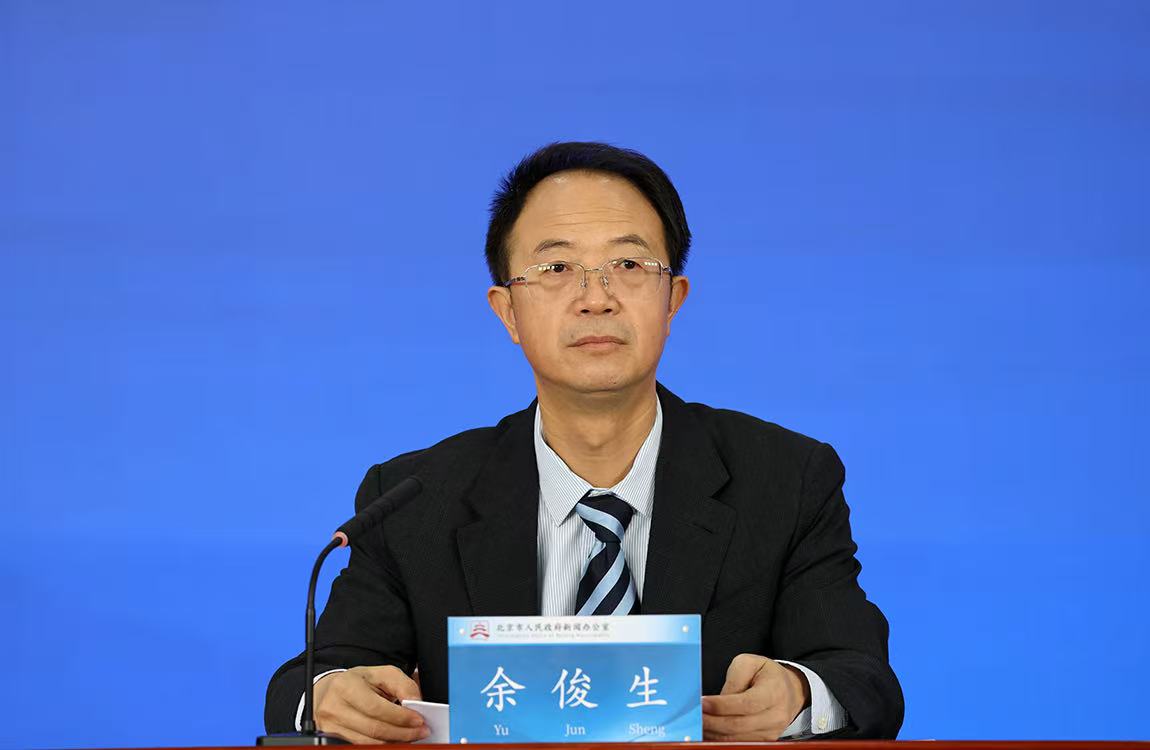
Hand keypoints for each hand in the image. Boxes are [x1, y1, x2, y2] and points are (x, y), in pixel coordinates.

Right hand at [313, 665, 428, 743]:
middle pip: (374, 728)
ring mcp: (331, 726)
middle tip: (421, 731)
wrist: (329, 691)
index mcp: (346, 686)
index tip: (419, 720)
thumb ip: (402, 684)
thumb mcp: (381, 674)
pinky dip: (383, 744)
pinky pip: (362, 746)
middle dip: (402, 732)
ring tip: (411, 736)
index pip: (376, 708)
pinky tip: (395, 740)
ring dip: (395, 741)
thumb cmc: (358, 682)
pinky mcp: (332, 738)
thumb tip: (416, 702)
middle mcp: (334, 707)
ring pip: (369, 742)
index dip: (400, 717)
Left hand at [701, 653, 811, 740]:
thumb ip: (734, 680)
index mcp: (774, 691)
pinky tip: (710, 731)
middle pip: (740, 725)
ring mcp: (772, 731)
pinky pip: (741, 743)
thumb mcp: (749, 663)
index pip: (746, 703)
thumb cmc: (766, 674)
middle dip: (713, 721)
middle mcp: (776, 715)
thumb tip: (718, 701)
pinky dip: (722, 738)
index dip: (722, 706)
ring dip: (715, 732)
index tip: (702, 704)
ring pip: (738, 738)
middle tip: (695, 716)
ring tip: (699, 723)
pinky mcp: (765, 740)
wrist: (790, 690)